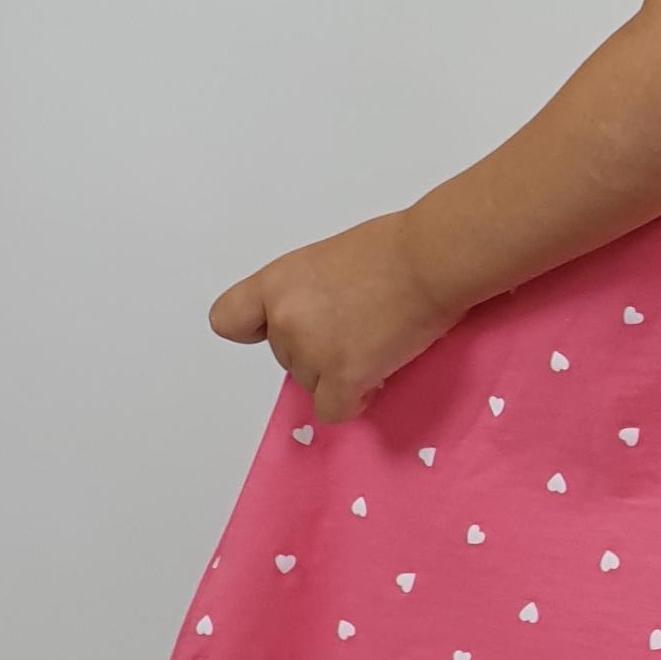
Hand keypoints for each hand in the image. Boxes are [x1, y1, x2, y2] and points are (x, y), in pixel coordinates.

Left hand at [208, 211, 447, 423]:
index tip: (284, 329)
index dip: (256, 330)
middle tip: (358, 330)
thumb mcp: (328, 261)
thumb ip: (308, 294)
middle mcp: (285, 318)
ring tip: (377, 344)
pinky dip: (353, 400)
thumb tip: (322, 322)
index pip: (229, 320)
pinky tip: (376, 377)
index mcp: (277, 282)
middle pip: (286, 359)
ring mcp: (312, 351)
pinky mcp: (344, 377)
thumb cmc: (395, 248)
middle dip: (318, 353)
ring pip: (311, 385)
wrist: (431, 259)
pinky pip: (333, 410)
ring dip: (340, 374)